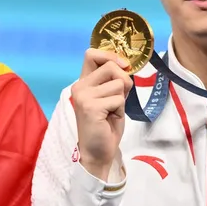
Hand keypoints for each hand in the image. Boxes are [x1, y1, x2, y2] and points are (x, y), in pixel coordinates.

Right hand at [71, 48, 133, 180]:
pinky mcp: (91, 107)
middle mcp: (80, 86)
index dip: (111, 55)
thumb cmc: (105, 125)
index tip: (124, 66)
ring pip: (118, 83)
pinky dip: (120, 109)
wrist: (98, 151)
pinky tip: (109, 119)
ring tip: (111, 112)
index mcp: (83, 81)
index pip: (92, 54)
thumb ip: (115, 81)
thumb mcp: (111, 97)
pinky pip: (119, 99)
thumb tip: (126, 65)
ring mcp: (84, 96)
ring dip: (121, 99)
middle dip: (124, 81)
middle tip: (118, 100)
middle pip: (111, 66)